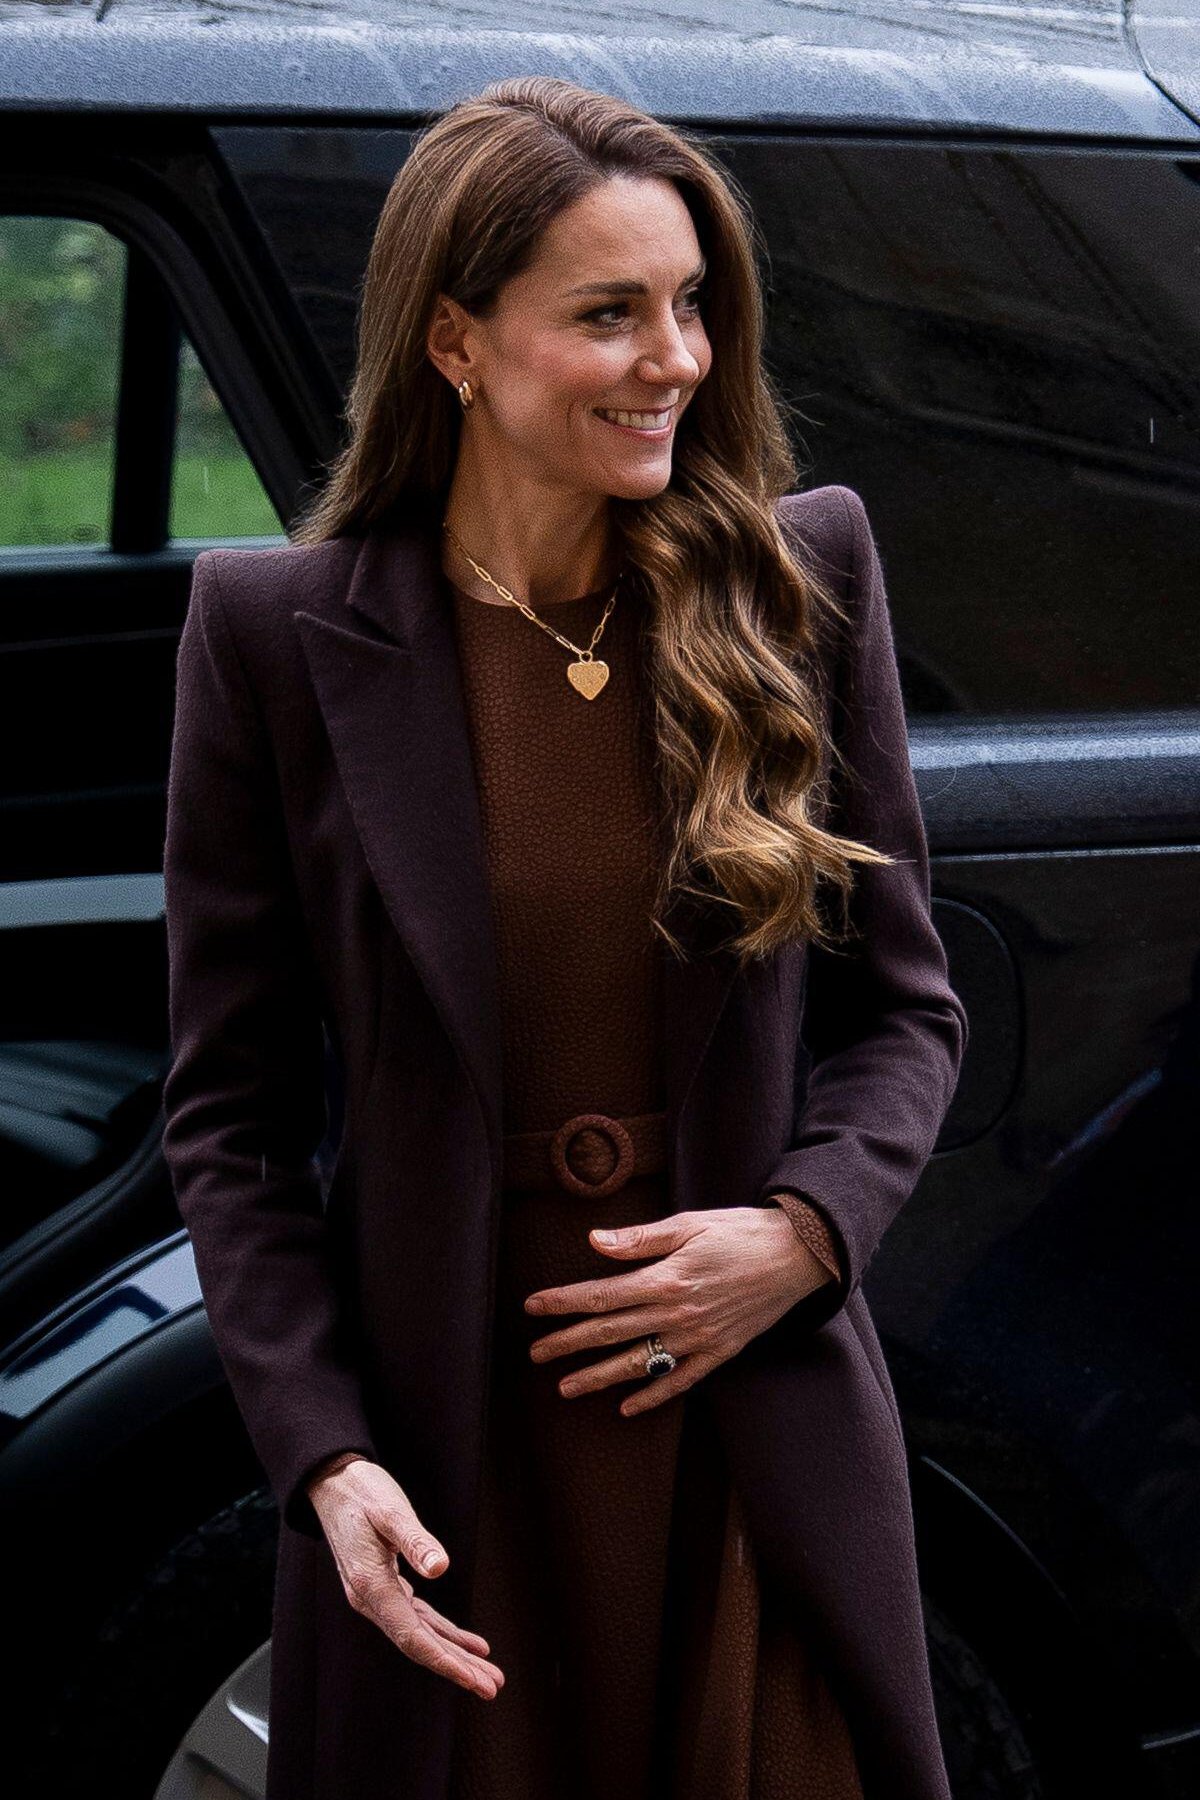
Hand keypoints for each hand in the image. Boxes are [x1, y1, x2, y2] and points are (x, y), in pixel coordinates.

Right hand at [305, 1456, 505, 1699]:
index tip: (472, 1679)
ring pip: (419, 1634)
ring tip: (485, 1671)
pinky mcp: (384, 1584)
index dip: (444, 1660)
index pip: (412, 1636)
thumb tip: (441, 1568)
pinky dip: (441, 1631)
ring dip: (452, 1653)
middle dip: (456, 1667)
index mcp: (371, 1586)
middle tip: (491, 1686)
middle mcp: (371, 1598)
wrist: (332, 1481)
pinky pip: (416, 1617)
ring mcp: (376, 1594)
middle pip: (418, 1644)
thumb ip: (415, 1541)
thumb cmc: (361, 1492)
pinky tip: (464, 1642)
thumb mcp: (391, 1510)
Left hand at [524, 1205, 832, 1416]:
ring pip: (639, 1364)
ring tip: (566, 1387)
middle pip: (611, 1332)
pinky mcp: (720, 1352)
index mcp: (666, 1279)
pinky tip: (627, 1407)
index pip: (602, 1295)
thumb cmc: (740, 1232)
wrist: (797, 1255)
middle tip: (534, 1354)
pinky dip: (653, 1396)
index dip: (564, 1302)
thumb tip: (594, 1241)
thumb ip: (640, 1239)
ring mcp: (699, 1339)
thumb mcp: (689, 1224)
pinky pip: (681, 1381)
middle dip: (568, 1343)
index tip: (532, 1307)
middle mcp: (678, 1314)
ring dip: (599, 1376)